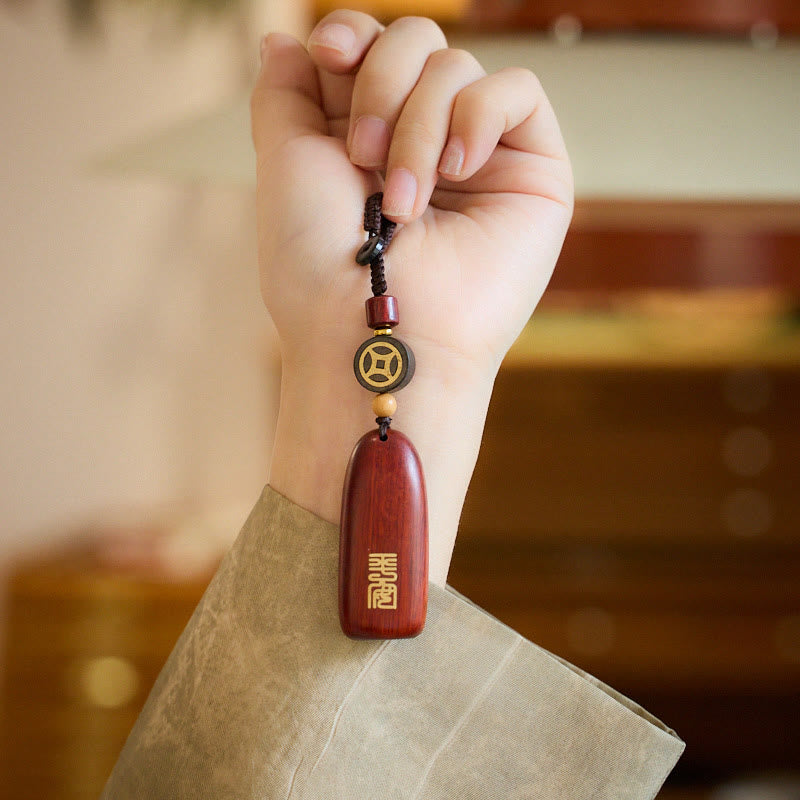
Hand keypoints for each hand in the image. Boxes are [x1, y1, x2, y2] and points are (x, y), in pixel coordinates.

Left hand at [251, 10, 572, 583]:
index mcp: (366, 137)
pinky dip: (478, 116)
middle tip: (358, 156)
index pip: (371, 47)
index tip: (329, 55)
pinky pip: (518, 91)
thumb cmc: (320, 265)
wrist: (371, 332)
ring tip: (404, 202)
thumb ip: (287, 92)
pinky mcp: (530, 171)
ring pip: (457, 67)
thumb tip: (284, 39)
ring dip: (418, 127)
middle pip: (416, 41)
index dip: (351, 34)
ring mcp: (477, 155)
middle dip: (379, 84)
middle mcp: (423, 141)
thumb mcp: (285, 163)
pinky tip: (457, 171)